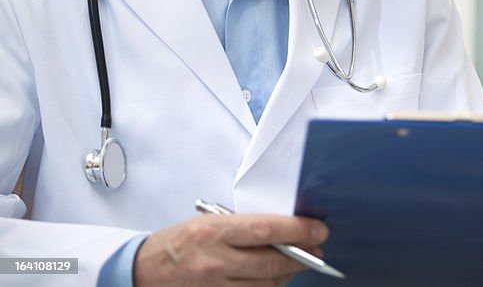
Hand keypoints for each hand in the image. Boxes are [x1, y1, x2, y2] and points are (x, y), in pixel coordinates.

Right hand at [133, 212, 328, 286]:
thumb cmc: (181, 241)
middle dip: (302, 256)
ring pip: (267, 285)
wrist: (145, 270)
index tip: (319, 230)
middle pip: (272, 263)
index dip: (298, 231)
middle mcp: (215, 262)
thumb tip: (286, 229)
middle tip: (318, 249)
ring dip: (288, 274)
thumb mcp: (210, 221)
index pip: (266, 230)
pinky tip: (273, 278)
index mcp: (213, 232)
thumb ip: (246, 225)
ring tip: (295, 262)